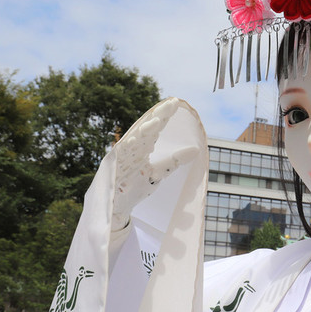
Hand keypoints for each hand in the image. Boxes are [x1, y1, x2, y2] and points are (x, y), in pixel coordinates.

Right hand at [111, 99, 181, 229]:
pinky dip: (128, 145)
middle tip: (172, 103)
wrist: (118, 208)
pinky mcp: (114, 167)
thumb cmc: (135, 188)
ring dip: (145, 128)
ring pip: (134, 138)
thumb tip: (196, 149)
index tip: (176, 103)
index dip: (165, 116)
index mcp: (142, 147)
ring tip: (158, 118)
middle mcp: (132, 148)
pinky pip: (121, 154)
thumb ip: (174, 160)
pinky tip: (137, 137)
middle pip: (146, 128)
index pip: (155, 128)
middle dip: (158, 115)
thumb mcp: (160, 173)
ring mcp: (123, 156)